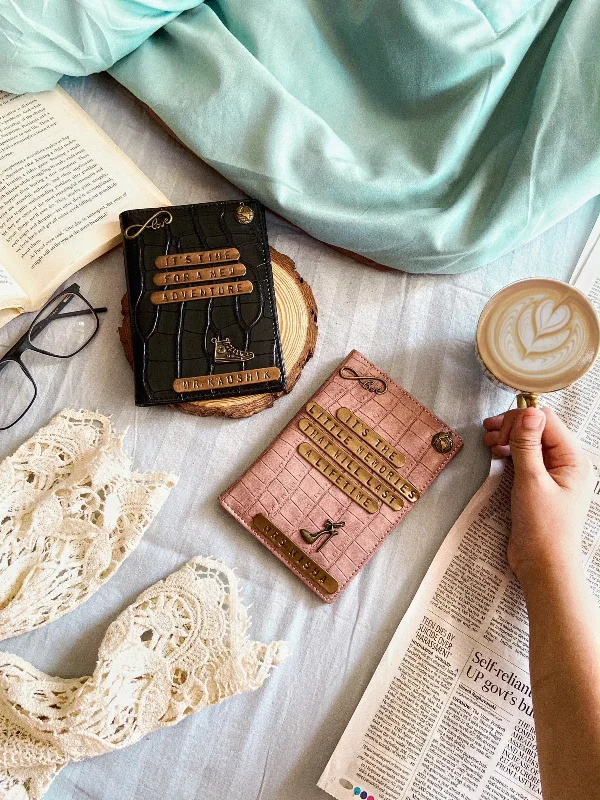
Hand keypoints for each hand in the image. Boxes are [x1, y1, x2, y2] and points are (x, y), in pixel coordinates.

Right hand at [482, 407, 593, 582]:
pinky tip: (497, 454)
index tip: (497, 429)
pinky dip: (511, 452)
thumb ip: (528, 445)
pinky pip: (528, 457)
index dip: (521, 420)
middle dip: (513, 427)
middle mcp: (567, 463)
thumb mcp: (531, 481)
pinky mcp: (541, 483)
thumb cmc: (543, 528)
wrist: (543, 565)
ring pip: (532, 442)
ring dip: (510, 438)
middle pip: (539, 428)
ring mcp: (555, 473)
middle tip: (489, 436)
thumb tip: (529, 412)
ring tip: (489, 443)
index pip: (547, 421)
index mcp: (574, 459)